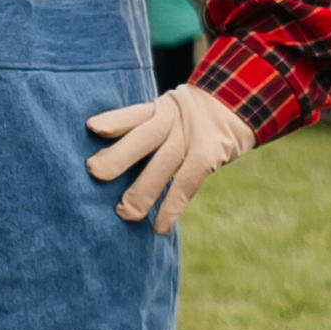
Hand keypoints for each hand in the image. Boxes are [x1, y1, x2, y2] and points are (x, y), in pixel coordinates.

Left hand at [85, 80, 253, 234]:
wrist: (240, 101)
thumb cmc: (193, 115)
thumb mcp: (172, 109)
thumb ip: (147, 126)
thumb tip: (110, 158)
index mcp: (160, 108)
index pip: (134, 114)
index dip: (114, 120)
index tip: (91, 128)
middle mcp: (174, 120)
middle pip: (145, 136)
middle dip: (120, 155)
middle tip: (94, 172)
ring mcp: (193, 137)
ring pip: (165, 163)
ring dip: (143, 190)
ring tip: (124, 214)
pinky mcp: (211, 155)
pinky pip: (188, 184)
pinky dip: (173, 208)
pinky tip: (160, 228)